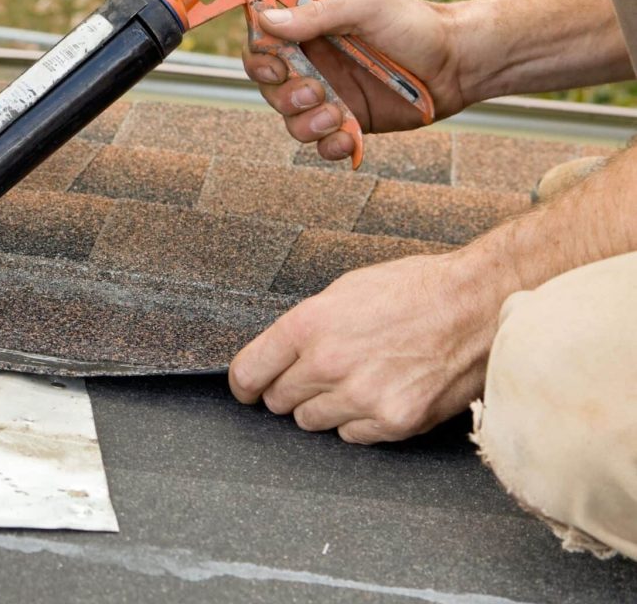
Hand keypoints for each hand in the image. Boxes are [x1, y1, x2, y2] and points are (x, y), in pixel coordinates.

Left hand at [228, 248, 508, 443]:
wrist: (479, 305)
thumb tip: (277, 354)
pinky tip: (382, 393)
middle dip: (289, 390)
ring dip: (324, 406)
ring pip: (312, 422)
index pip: (248, 373)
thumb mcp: (345, 291)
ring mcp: (362, 397)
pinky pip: (352, 435)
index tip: (249, 389)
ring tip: (356, 379)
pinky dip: (360, 420)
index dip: (245, 384)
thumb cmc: (415, 290)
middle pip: (278, 401)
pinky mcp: (395, 421)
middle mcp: (329, 364)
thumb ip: (306, 327)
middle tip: (315, 376)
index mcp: (309, 325)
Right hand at [242, 0, 472, 161]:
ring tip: (336, 116)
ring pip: (291, 121)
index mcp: (311, 30)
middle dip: (285, 96)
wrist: (459, 62)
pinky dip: (329, 146)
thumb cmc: (416, 23)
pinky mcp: (350, 123)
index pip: (262, 44)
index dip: (259, 58)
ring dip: (306, 124)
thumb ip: (315, 15)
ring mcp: (331, 96)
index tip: (278, 65)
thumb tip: (266, 20)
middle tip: (315, 91)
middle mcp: (315, 63)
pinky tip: (349, 138)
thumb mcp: (365, 5)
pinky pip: (322, 145)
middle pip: (270, 88)